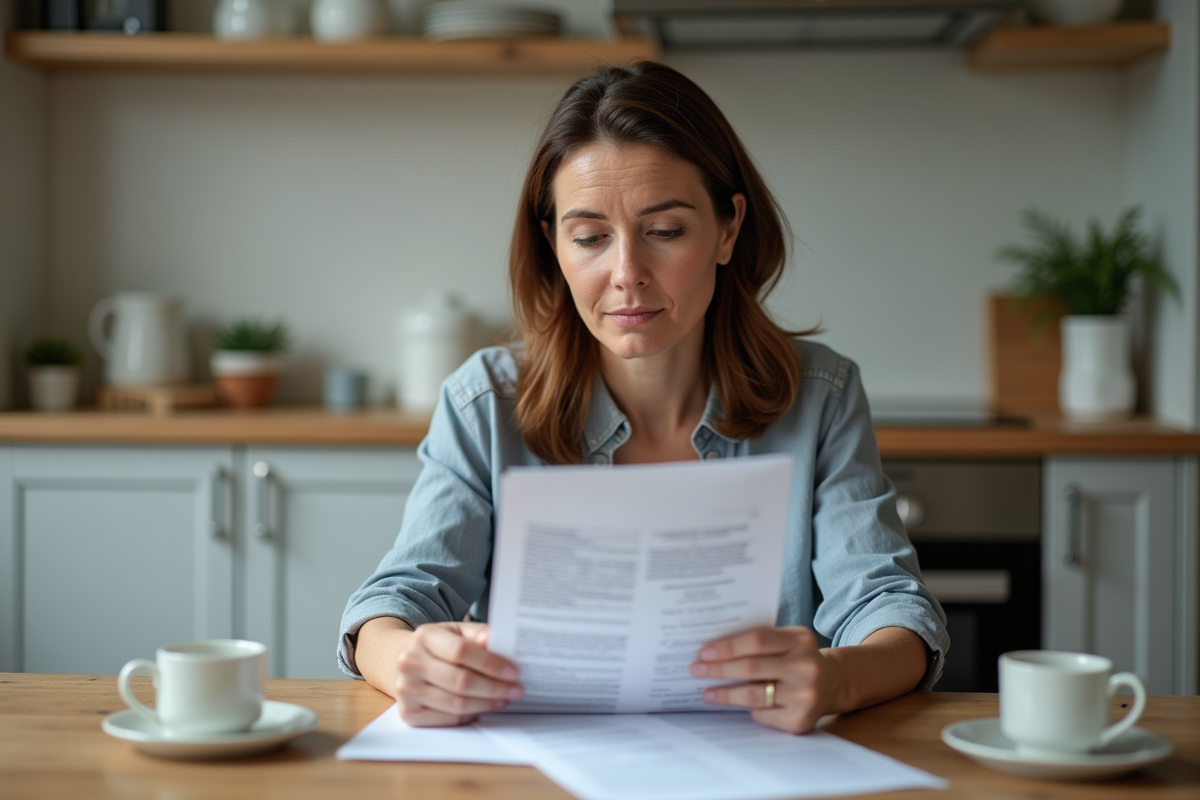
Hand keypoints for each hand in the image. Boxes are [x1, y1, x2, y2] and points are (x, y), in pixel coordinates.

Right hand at [358, 618, 523, 726]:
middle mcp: (410, 663)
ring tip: (504, 698)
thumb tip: (494, 638)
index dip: (490, 664)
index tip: (514, 671)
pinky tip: (483, 707)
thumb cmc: (438, 646)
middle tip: (517, 689)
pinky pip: (448, 719)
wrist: (403, 662)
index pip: (461, 651)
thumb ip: (477, 634)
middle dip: (494, 687)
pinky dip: (470, 715)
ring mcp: (406, 690)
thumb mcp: (455, 631)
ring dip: (486, 704)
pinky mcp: (408, 713)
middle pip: (460, 681)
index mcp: (424, 636)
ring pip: (456, 704)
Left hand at [690, 626, 834, 734]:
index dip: (727, 646)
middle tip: (695, 670)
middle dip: (719, 670)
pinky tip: (737, 705)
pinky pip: (763, 715)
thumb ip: (759, 641)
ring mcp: (806, 695)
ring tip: (706, 692)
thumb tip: (712, 650)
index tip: (703, 651)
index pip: (756, 640)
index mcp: (800, 639)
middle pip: (751, 668)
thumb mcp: (787, 641)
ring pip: (753, 695)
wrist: (832, 683)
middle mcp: (806, 666)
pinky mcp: (800, 720)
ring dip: (725, 694)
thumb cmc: (796, 658)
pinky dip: (748, 710)